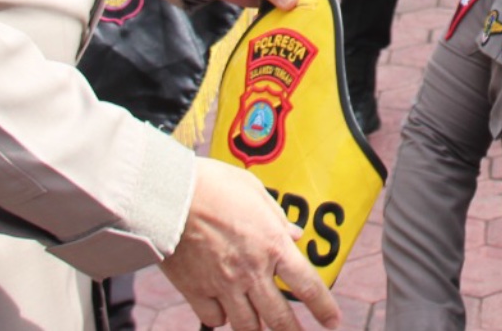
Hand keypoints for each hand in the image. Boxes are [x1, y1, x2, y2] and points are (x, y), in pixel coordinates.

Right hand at [162, 160, 340, 329]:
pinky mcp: (195, 290)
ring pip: (247, 326)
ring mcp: (223, 284)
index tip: (333, 321)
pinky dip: (220, 319)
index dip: (324, 308)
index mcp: (272, 245)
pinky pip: (213, 319)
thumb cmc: (212, 185)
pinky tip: (222, 312)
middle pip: (279, 317)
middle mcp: (251, 271)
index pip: (308, 285)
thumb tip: (294, 234)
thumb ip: (276, 216)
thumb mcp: (254, 191)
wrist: (169, 194)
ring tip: (262, 330)